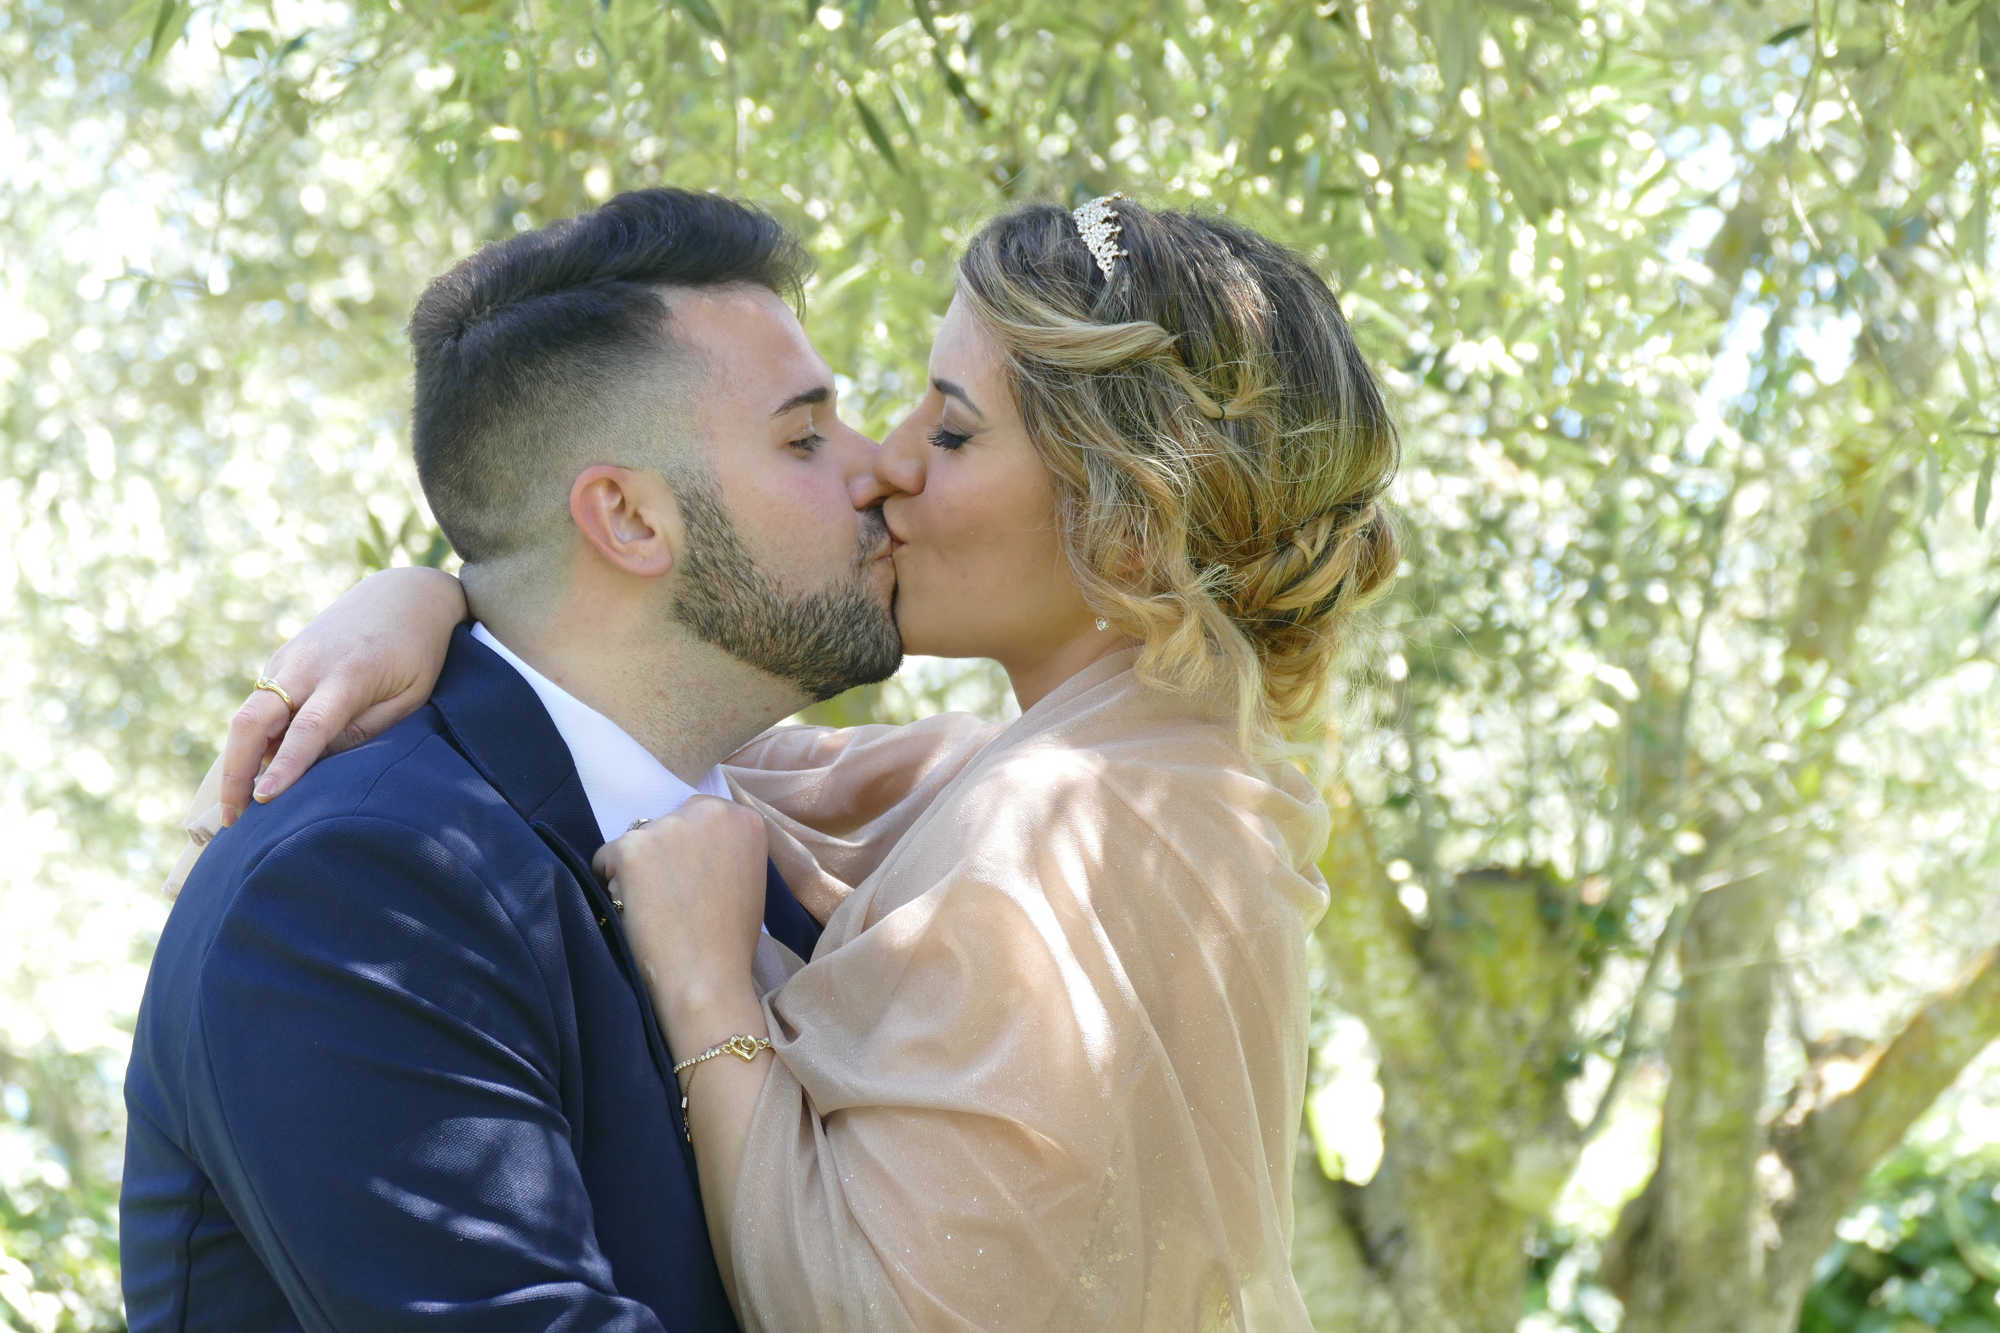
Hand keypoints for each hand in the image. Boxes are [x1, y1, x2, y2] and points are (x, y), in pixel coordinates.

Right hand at [219, 567, 467, 824]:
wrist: (405, 595)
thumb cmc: (417, 654)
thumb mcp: (410, 697)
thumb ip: (364, 730)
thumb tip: (317, 764)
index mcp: (349, 675)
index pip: (309, 727)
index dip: (287, 765)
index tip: (264, 799)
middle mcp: (308, 664)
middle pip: (253, 720)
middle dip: (236, 772)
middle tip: (231, 820)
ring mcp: (289, 658)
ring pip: (247, 714)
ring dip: (238, 760)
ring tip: (239, 808)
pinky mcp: (281, 659)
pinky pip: (259, 704)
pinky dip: (253, 738)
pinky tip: (259, 770)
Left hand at [593, 798, 769, 1023]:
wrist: (707, 978)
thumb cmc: (731, 940)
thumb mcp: (746, 879)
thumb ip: (726, 851)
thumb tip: (692, 849)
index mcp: (742, 819)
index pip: (700, 817)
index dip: (690, 850)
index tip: (691, 881)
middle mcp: (708, 810)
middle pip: (667, 823)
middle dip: (663, 853)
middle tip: (668, 897)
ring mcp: (667, 826)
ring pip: (636, 841)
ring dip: (637, 870)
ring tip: (651, 909)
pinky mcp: (631, 847)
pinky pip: (605, 860)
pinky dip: (611, 884)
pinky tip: (630, 911)